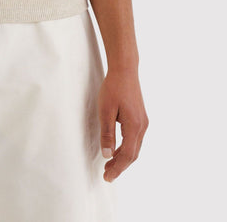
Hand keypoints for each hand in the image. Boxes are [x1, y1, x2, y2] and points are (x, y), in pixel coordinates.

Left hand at [98, 66, 148, 181]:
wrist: (125, 70)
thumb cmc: (113, 88)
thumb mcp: (105, 110)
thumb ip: (107, 134)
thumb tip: (107, 155)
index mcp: (134, 126)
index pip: (128, 155)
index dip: (118, 168)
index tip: (107, 177)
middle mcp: (142, 126)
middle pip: (133, 154)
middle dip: (120, 166)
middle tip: (107, 174)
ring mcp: (143, 122)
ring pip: (135, 147)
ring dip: (123, 157)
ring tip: (110, 164)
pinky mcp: (141, 117)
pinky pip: (135, 139)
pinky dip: (126, 148)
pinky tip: (117, 149)